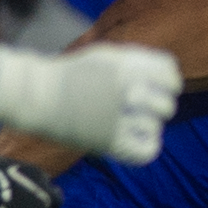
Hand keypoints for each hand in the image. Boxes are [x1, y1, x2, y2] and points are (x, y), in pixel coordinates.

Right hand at [23, 42, 180, 163]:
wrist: (36, 96)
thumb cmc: (73, 76)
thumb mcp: (107, 57)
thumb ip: (139, 63)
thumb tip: (171, 77)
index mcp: (126, 65)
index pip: (170, 74)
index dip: (168, 82)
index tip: (158, 88)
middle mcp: (124, 89)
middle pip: (167, 104)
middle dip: (157, 106)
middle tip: (139, 109)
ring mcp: (116, 116)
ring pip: (155, 126)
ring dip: (146, 125)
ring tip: (127, 122)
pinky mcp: (107, 141)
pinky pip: (147, 150)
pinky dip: (147, 145)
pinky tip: (137, 139)